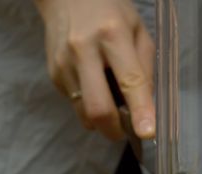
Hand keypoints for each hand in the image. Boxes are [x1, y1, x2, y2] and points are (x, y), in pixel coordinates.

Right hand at [35, 0, 154, 139]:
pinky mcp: (53, 74)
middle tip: (126, 131)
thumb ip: (145, 68)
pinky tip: (94, 85)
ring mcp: (64, 64)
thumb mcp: (137, 30)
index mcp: (113, 35)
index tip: (148, 133)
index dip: (140, 111)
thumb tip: (146, 107)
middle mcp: (84, 50)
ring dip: (101, 120)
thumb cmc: (110, 10)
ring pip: (84, 112)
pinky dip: (88, 104)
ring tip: (112, 103)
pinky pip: (75, 103)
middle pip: (98, 108)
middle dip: (114, 130)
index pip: (130, 81)